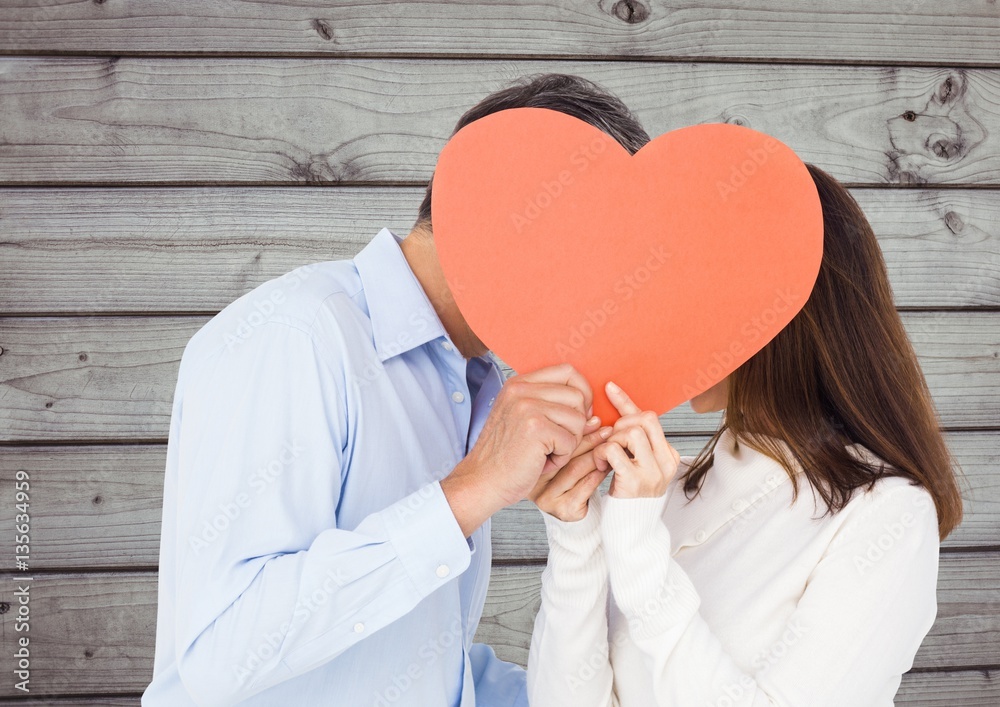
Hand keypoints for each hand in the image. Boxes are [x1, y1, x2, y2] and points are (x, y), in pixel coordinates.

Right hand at [442, 363, 598, 535]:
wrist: (482, 482)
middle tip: (556, 442)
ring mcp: (527, 407)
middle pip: (577, 396)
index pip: (567, 371)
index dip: (582, 393)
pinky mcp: (535, 428)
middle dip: (576, 424)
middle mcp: (522, 390)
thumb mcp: (525, 422)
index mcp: (518, 384)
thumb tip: (595, 415)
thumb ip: (554, 408)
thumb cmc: (506, 456)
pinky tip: (541, 462)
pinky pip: (570, 440)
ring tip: (546, 452)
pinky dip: (561, 457)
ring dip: (569, 443)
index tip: (577, 415)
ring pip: (578, 419)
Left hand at [594, 381, 679, 498]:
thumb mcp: (635, 465)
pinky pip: (614, 450)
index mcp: (669, 455)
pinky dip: (603, 452)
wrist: (632, 532)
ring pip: (631, 432)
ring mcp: (653, 472)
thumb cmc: (629, 496)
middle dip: (621, 423)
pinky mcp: (635, 482)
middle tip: (610, 441)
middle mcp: (666, 462)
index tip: (608, 387)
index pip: (649, 418)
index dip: (626, 401)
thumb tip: (616, 409)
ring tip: (606, 455)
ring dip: (612, 439)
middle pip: (645, 419)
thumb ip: (631, 442)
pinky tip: (601, 464)